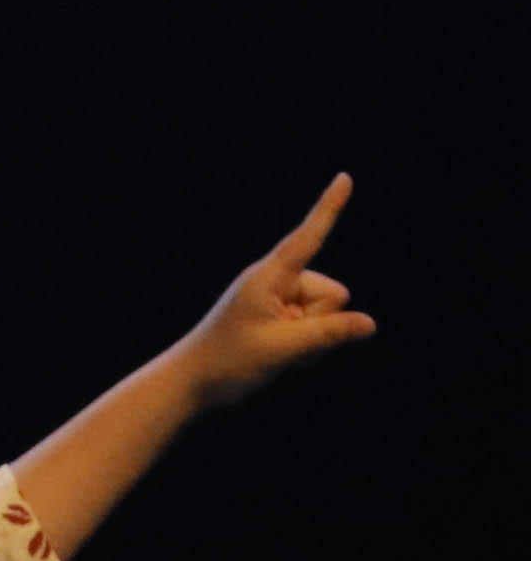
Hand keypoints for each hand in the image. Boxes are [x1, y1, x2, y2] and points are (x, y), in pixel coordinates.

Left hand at [172, 174, 375, 412]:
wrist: (190, 383)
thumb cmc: (227, 362)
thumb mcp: (282, 349)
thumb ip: (329, 334)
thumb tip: (369, 324)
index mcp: (267, 277)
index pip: (306, 237)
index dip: (328, 208)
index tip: (344, 177)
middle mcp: (275, 281)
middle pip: (334, 293)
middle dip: (320, 321)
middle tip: (279, 341)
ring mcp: (279, 299)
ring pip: (329, 313)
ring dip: (313, 336)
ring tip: (274, 350)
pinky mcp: (280, 317)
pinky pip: (317, 327)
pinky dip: (307, 344)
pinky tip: (279, 356)